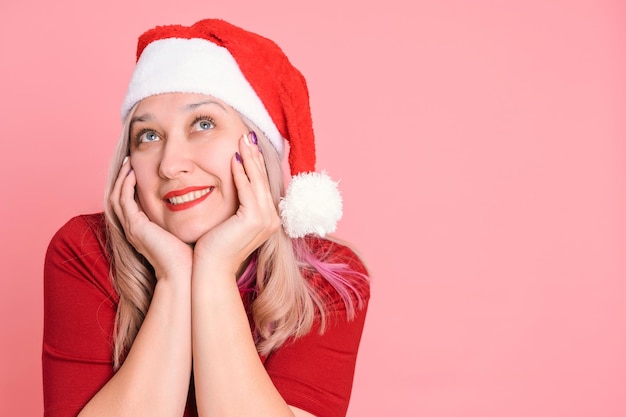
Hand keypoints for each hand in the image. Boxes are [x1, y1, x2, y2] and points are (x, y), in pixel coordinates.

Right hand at [110, 157, 192, 279]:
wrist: (183, 273)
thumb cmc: (188, 257)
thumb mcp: (182, 232)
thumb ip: (181, 220)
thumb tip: (194, 204)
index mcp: (142, 231)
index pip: (129, 204)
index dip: (130, 186)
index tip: (138, 169)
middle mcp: (133, 229)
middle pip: (117, 198)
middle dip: (121, 179)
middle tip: (128, 161)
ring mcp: (131, 229)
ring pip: (116, 197)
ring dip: (121, 178)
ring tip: (128, 162)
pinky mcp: (135, 227)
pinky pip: (123, 201)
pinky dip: (125, 185)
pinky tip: (132, 173)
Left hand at [194, 132, 279, 274]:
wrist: (211, 269)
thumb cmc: (215, 247)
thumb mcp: (230, 221)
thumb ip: (237, 204)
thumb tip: (234, 185)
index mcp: (268, 218)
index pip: (262, 184)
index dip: (255, 163)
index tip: (247, 145)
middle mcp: (272, 218)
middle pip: (262, 179)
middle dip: (254, 155)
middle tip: (247, 135)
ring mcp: (266, 219)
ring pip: (257, 181)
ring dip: (249, 158)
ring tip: (242, 140)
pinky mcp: (254, 219)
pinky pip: (247, 189)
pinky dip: (240, 173)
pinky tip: (233, 158)